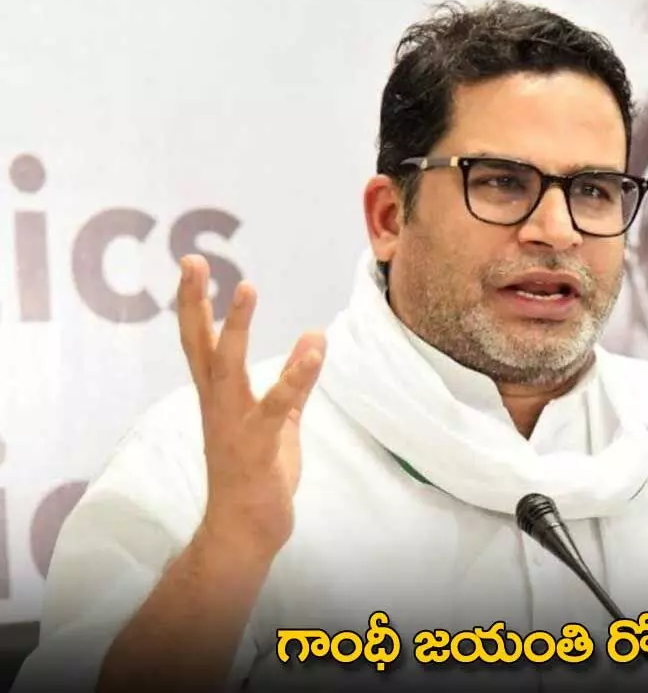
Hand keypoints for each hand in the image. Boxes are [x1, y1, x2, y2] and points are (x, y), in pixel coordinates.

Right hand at [176, 255, 325, 560]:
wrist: (247, 528)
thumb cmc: (257, 471)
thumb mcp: (282, 416)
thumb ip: (297, 375)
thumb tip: (314, 332)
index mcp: (218, 396)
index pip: (202, 341)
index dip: (196, 303)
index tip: (191, 264)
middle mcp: (217, 405)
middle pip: (200, 345)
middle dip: (194, 303)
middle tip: (190, 261)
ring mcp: (233, 424)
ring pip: (229, 369)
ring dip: (236, 328)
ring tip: (246, 287)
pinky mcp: (258, 445)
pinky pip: (278, 406)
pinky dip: (296, 377)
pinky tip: (315, 349)